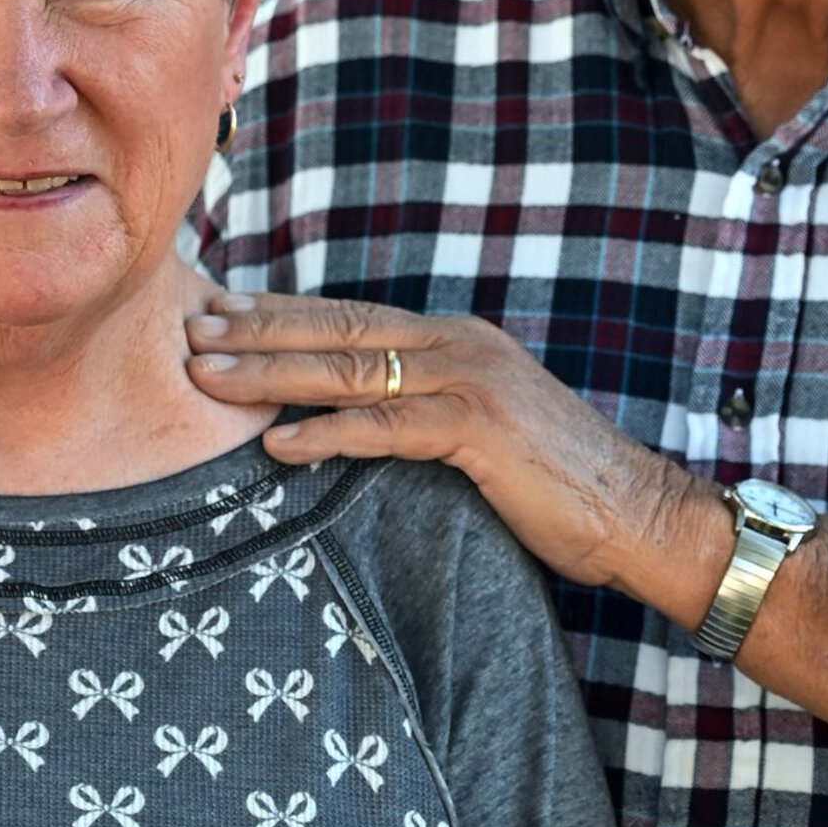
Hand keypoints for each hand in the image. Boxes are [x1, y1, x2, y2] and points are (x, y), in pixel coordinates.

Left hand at [185, 289, 729, 614]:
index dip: (280, 314)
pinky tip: (278, 443)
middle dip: (257, 331)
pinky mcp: (480, 430)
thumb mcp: (484, 431)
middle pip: (337, 330)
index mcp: (456, 341)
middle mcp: (458, 346)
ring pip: (350, 371)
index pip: (350, 317)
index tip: (218, 313)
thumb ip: (427, 410)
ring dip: (271, 374)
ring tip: (207, 377)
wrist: (638, 513)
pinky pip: (386, 429)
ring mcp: (470, 382)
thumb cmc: (560, 484)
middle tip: (189, 330)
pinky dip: (328, 433)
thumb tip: (361, 418)